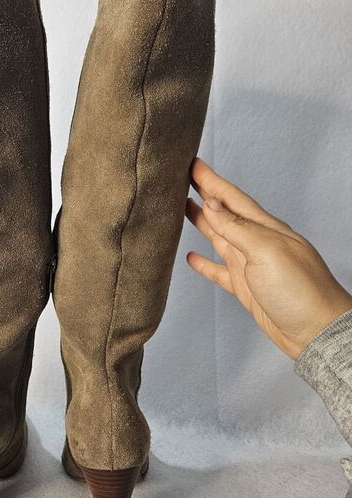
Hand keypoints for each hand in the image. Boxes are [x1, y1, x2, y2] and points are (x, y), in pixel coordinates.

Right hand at [185, 158, 351, 359]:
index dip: (211, 181)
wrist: (315, 332)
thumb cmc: (301, 290)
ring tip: (182, 207)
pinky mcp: (244, 286)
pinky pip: (218, 270)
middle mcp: (255, 242)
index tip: (193, 165)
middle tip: (183, 179)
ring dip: (201, 221)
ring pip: (218, 236)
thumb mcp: (267, 251)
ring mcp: (249, 264)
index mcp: (264, 228)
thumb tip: (211, 203)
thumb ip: (236, 228)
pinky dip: (203, 262)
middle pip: (223, 213)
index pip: (231, 198)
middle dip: (204, 194)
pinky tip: (191, 257)